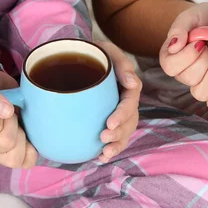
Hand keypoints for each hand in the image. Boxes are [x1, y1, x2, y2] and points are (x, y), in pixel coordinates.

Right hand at [0, 65, 37, 168]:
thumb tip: (5, 111)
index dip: (2, 110)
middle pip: (6, 142)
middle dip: (13, 122)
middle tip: (8, 111)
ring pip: (14, 158)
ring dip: (21, 136)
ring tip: (14, 122)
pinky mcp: (8, 156)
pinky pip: (25, 163)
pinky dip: (31, 150)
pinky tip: (26, 135)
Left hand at [98, 41, 141, 162]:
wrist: (76, 58)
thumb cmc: (91, 53)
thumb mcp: (105, 50)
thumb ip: (120, 62)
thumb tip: (132, 82)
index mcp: (126, 86)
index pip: (130, 102)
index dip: (123, 114)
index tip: (110, 123)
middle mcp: (124, 102)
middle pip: (130, 121)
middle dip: (119, 133)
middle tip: (103, 137)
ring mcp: (117, 113)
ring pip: (125, 133)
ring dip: (117, 144)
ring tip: (105, 153)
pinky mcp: (107, 122)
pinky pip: (114, 139)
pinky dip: (110, 150)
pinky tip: (101, 157)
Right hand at [160, 3, 207, 110]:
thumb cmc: (204, 18)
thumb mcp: (192, 15)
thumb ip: (180, 27)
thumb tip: (175, 46)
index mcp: (170, 57)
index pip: (170, 67)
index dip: (187, 55)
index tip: (199, 42)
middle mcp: (182, 73)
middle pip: (188, 79)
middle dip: (204, 60)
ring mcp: (198, 83)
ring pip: (200, 94)